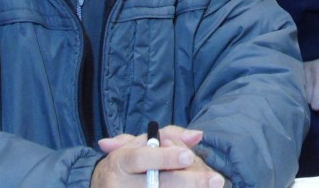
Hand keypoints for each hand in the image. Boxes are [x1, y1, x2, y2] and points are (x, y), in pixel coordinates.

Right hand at [92, 126, 223, 186]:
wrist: (103, 187)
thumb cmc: (129, 162)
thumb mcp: (140, 143)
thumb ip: (169, 135)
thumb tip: (198, 135)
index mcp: (121, 161)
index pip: (141, 158)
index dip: (164, 158)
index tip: (189, 156)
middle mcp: (120, 184)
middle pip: (157, 184)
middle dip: (188, 182)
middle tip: (215, 180)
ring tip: (213, 187)